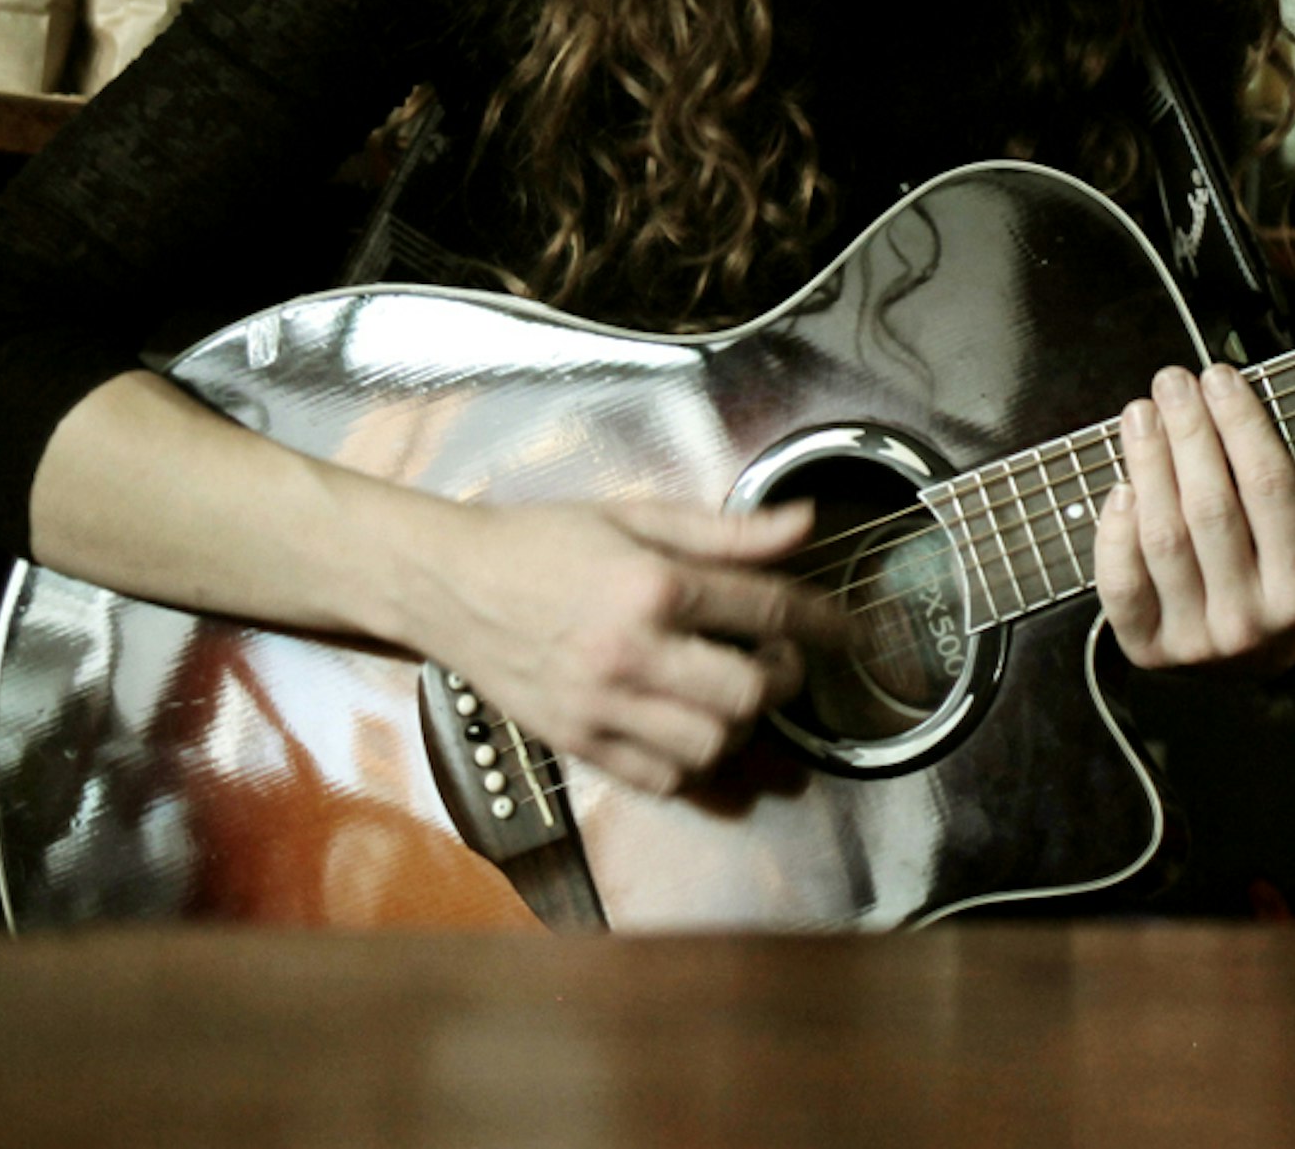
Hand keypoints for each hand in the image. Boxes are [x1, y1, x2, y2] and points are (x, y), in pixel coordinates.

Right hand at [406, 496, 843, 796]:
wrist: (448, 583)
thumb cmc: (541, 540)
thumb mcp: (636, 515)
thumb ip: (726, 531)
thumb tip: (802, 524)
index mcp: (652, 585)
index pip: (767, 610)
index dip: (821, 621)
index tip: (846, 629)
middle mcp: (630, 652)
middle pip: (748, 692)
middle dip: (781, 679)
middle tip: (776, 660)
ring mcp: (601, 706)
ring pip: (711, 746)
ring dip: (739, 725)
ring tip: (731, 693)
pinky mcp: (578, 743)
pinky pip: (662, 779)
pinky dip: (692, 762)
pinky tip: (687, 725)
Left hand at [1097, 362, 1294, 674]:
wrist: (1252, 661)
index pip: (1271, 486)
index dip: (1242, 423)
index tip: (1222, 375)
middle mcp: (1252, 623)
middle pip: (1211, 506)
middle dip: (1188, 430)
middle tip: (1173, 378)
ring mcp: (1195, 643)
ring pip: (1162, 536)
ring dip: (1146, 462)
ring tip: (1141, 412)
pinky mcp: (1146, 651)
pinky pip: (1119, 583)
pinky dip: (1112, 530)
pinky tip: (1119, 482)